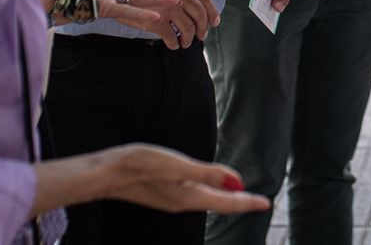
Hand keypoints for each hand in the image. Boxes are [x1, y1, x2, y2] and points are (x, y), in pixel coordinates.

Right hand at [100, 145, 270, 214]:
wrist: (104, 174)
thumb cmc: (140, 166)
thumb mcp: (177, 165)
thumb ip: (207, 173)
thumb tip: (237, 180)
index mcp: (190, 196)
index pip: (226, 202)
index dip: (247, 201)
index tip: (266, 203)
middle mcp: (183, 201)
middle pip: (219, 203)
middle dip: (239, 202)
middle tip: (258, 201)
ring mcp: (172, 198)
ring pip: (207, 200)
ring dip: (225, 199)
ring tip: (239, 195)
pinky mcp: (163, 192)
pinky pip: (195, 196)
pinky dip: (209, 193)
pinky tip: (208, 188)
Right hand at [106, 0, 220, 49]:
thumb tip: (198, 10)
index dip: (212, 12)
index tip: (216, 23)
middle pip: (199, 15)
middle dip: (202, 29)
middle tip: (199, 37)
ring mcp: (166, 6)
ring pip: (187, 28)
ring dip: (188, 39)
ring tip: (184, 43)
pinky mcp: (155, 20)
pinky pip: (171, 36)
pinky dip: (174, 43)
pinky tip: (172, 45)